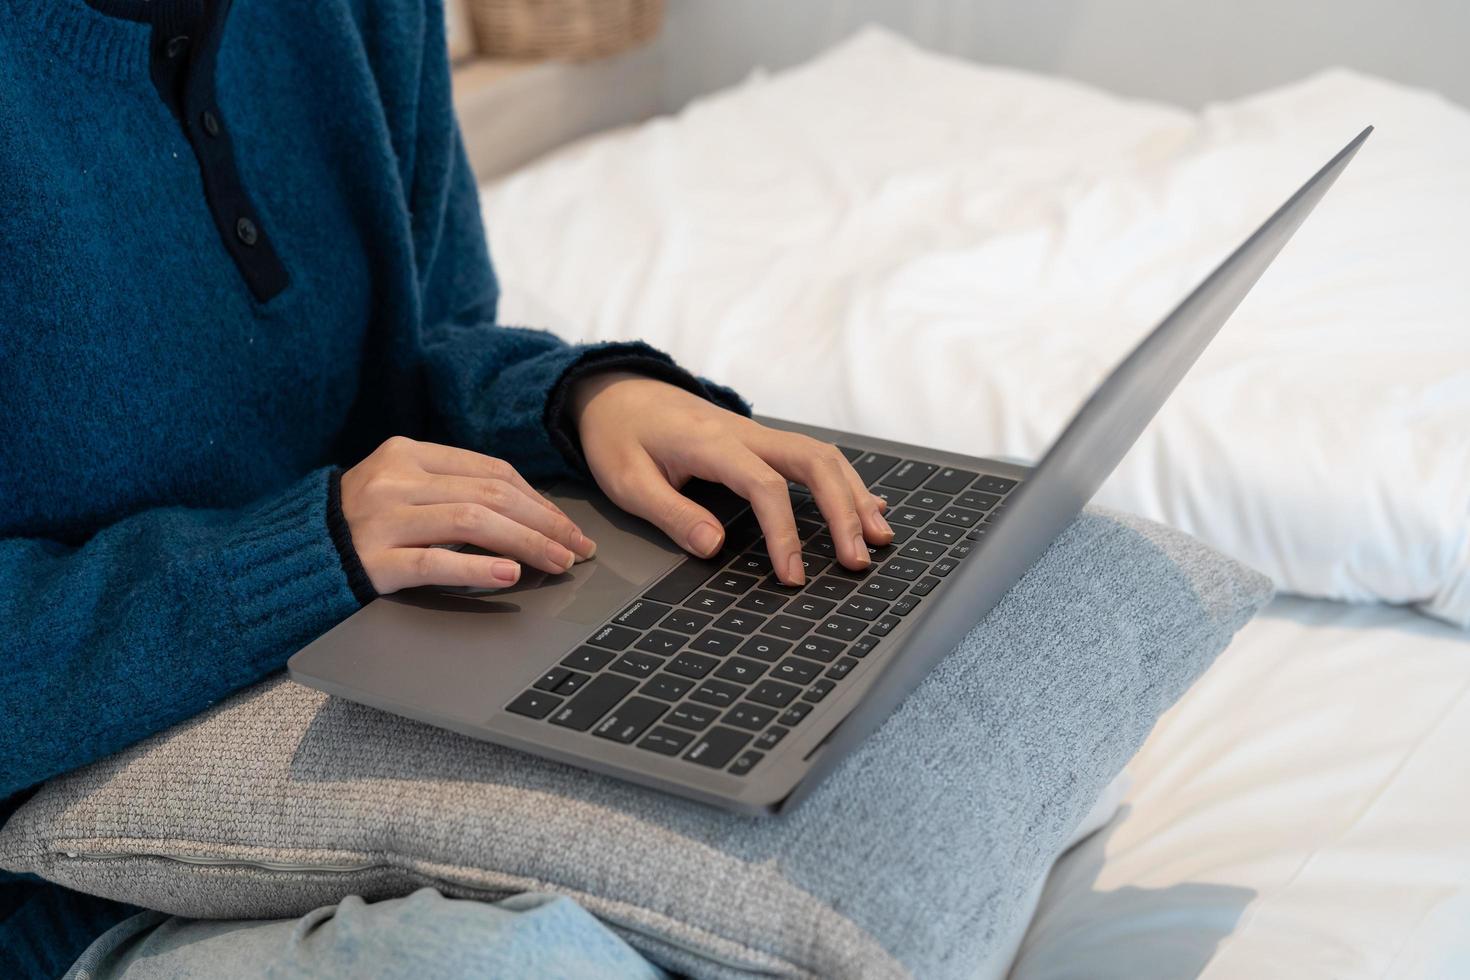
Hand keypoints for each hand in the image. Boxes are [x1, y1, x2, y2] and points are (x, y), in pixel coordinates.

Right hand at [341, 436, 596, 593]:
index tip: (568, 526)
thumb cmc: (360, 525)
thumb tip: (532, 513)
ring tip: (557, 563)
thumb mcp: (401, 489)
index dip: (540, 499)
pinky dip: (477, 569)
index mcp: (407, 453)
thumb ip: (452, 489)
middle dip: (545, 523)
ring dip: (527, 543)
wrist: (289, 556)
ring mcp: (382, 520)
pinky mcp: (372, 561)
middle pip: (491, 495)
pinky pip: (434, 563)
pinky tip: (509, 575)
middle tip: (577, 549)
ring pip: (472, 522)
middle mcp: (395, 479)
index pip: (491, 471)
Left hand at [570, 373, 892, 584]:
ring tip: (878, 539)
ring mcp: (758, 434)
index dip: (784, 533)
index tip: (792, 576)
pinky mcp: (762, 441)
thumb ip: (671, 513)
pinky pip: (814, 456)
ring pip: (822, 456)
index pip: (765, 486)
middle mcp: (745, 433)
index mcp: (711, 443)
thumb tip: (714, 547)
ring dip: (855, 496)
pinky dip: (846, 482)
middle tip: (858, 559)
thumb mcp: (627, 481)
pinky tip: (869, 507)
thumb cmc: (618, 437)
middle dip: (844, 510)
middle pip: (814, 462)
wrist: (616, 392)